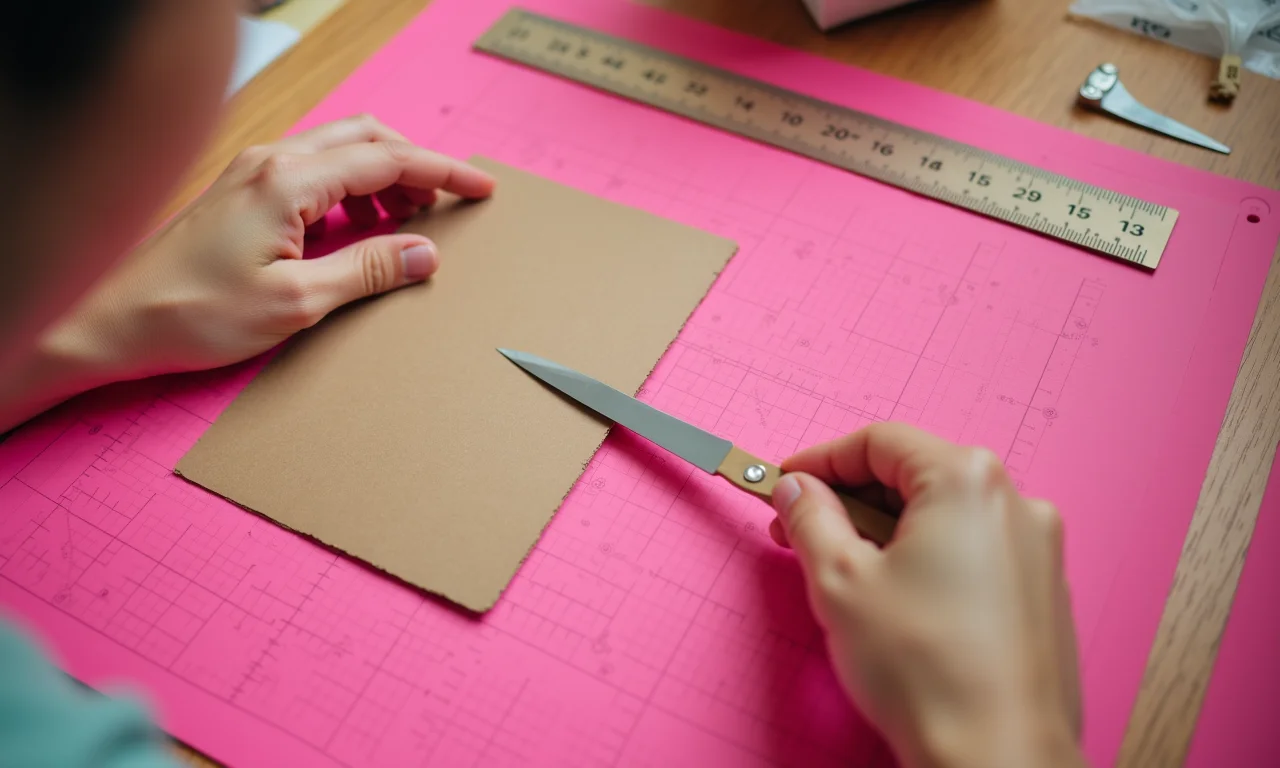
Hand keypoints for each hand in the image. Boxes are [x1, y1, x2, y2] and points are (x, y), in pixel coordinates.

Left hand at [0, 115, 492, 430]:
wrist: (112, 320)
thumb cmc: (193, 313)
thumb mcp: (297, 302)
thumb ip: (368, 271)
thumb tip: (425, 254)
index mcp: (289, 181)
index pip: (386, 160)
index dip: (442, 172)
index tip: (481, 188)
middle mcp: (270, 163)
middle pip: (365, 139)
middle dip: (416, 166)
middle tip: (450, 203)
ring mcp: (251, 173)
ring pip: (339, 153)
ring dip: (383, 181)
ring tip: (407, 228)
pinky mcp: (240, 193)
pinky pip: (312, 174)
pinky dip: (350, 194)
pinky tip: (357, 233)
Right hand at [769, 423, 1083, 767]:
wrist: (997, 756)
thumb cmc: (928, 671)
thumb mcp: (840, 581)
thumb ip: (811, 518)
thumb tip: (798, 490)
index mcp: (967, 481)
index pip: (879, 442)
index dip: (820, 461)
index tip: (786, 483)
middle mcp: (1014, 502)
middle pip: (913, 475)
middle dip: (850, 500)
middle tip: (800, 530)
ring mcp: (1037, 548)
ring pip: (943, 515)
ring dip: (886, 532)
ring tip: (842, 571)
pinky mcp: (1043, 591)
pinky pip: (973, 551)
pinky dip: (927, 559)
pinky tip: (894, 598)